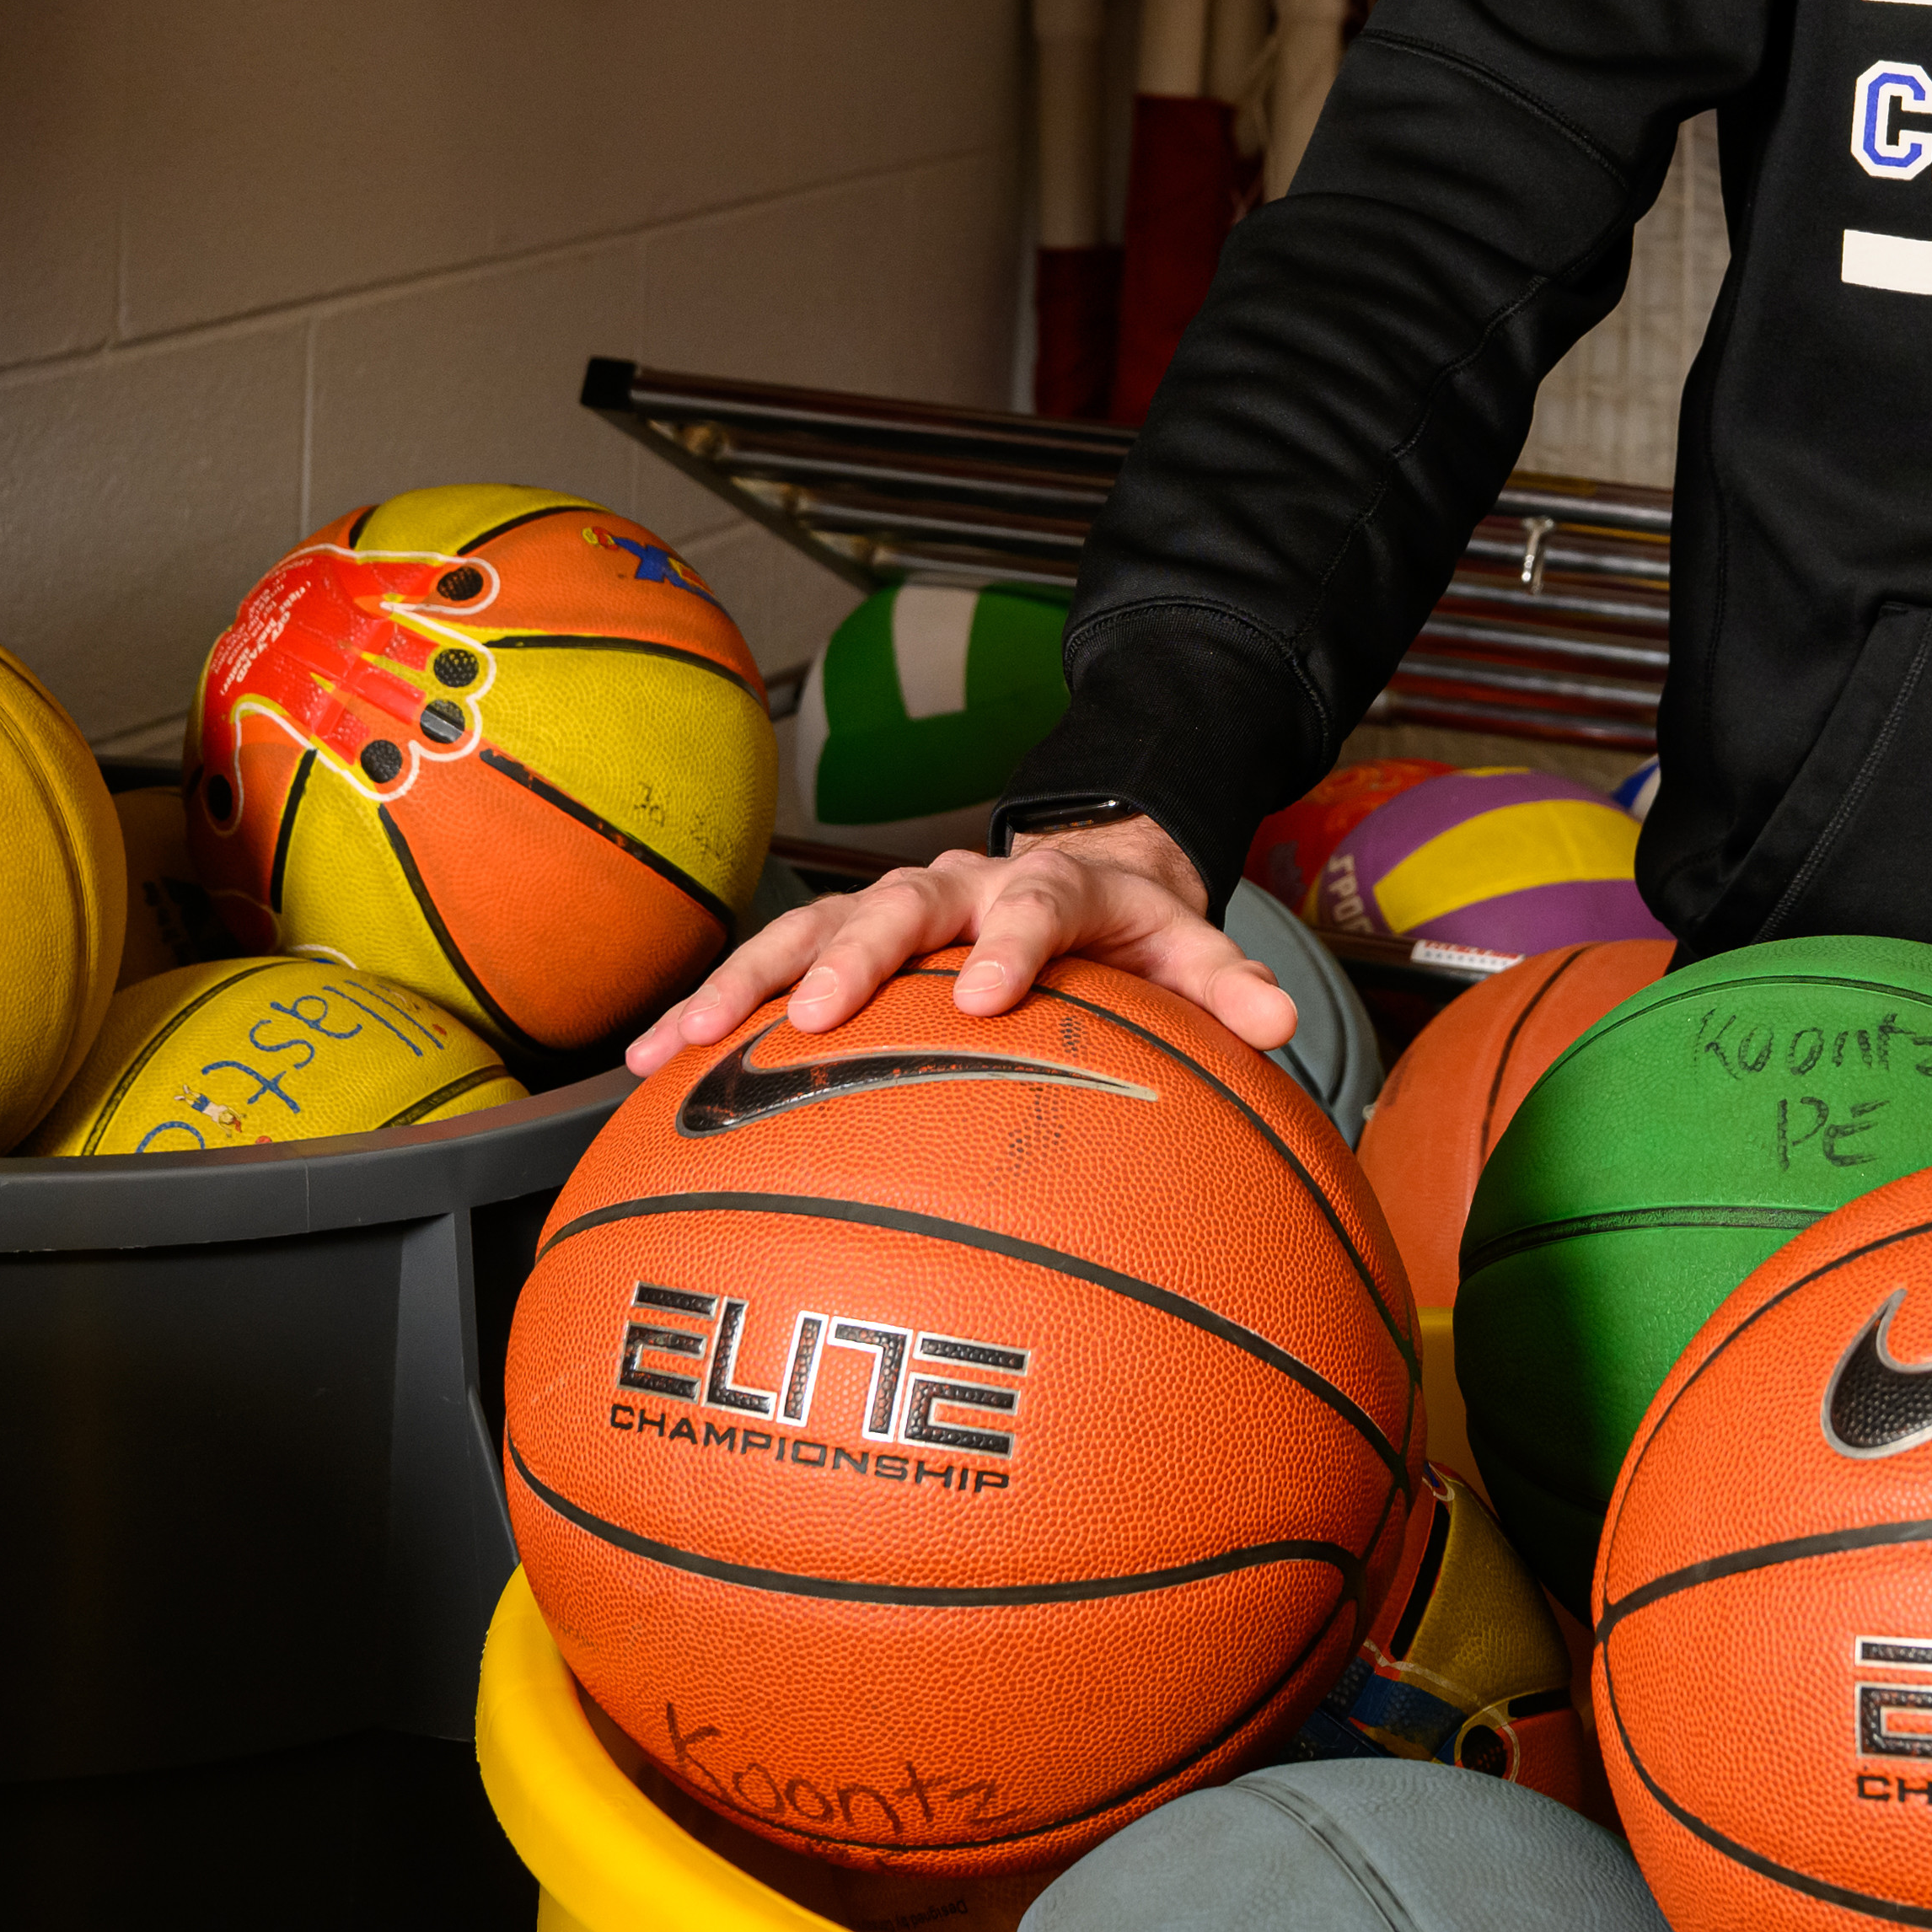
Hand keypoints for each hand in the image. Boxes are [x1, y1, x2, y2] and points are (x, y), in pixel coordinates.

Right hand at [620, 813, 1291, 1070]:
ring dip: (746, 984)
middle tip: (818, 1019)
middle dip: (856, 957)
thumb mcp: (1185, 943)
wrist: (1080, 861)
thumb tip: (1280, 1030)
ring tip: (685, 1045)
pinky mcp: (839, 940)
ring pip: (808, 930)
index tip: (987, 994)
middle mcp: (956, 884)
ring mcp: (888, 908)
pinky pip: (762, 972)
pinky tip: (650, 1069)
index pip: (1032, 901)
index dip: (1009, 941)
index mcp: (1049, 886)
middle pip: (898, 907)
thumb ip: (1223, 986)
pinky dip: (708, 1011)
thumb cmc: (1128, 925)